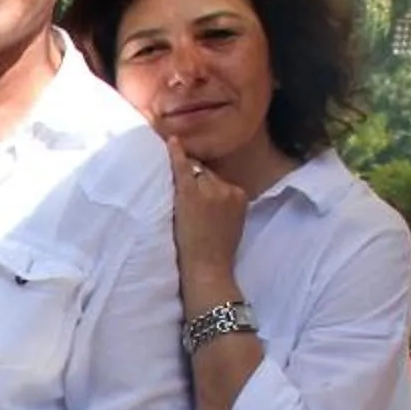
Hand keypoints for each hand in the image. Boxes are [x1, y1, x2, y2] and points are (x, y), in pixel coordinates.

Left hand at [165, 136, 249, 299]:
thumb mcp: (231, 225)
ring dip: (185, 183)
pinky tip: (170, 140)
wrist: (208, 269)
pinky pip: (183, 167)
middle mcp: (228, 188)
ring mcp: (209, 189)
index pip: (219, 181)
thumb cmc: (216, 254)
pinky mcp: (191, 193)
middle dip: (195, 184)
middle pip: (206, 174)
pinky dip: (176, 153)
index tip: (198, 196)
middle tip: (187, 207)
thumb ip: (224, 206)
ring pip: (194, 174)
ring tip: (181, 207)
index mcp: (240, 196)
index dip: (206, 187)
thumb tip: (210, 195)